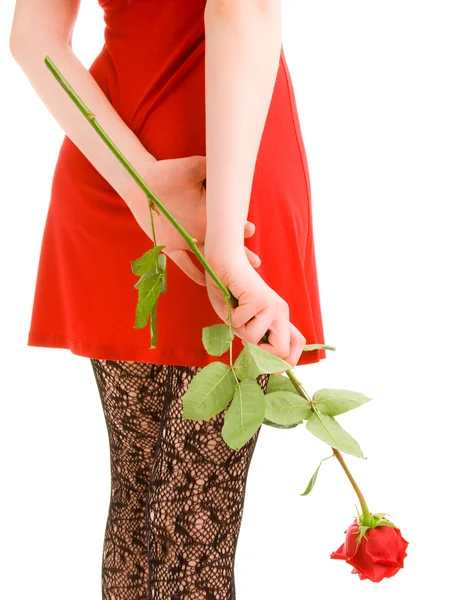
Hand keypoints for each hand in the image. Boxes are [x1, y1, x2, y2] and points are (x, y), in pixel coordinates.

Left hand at [126, 155, 260, 284]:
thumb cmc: (168, 172)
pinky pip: (184, 263)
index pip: (229, 224)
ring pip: (210, 257)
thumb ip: (210, 168)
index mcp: (209, 211)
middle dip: (241, 255)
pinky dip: (194, 273)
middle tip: (255, 263)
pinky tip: (206, 284)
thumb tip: (229, 161)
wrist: (142, 182)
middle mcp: (202, 227)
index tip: (249, 230)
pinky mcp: (170, 246)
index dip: (240, 229)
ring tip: (233, 277)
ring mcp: (188, 239)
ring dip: (221, 267)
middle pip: (225, 246)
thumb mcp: (193, 167)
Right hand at [204, 248, 305, 366]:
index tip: (269, 369)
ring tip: (235, 311)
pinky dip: (230, 317)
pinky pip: (240, 324)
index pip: (297, 345)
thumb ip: (253, 338)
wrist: (223, 261)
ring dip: (238, 330)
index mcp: (280, 317)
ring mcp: (272, 305)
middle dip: (259, 355)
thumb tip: (259, 362)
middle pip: (281, 351)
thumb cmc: (228, 289)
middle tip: (243, 338)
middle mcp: (281, 311)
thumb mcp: (243, 320)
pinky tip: (232, 300)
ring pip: (254, 339)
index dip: (285, 362)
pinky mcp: (259, 299)